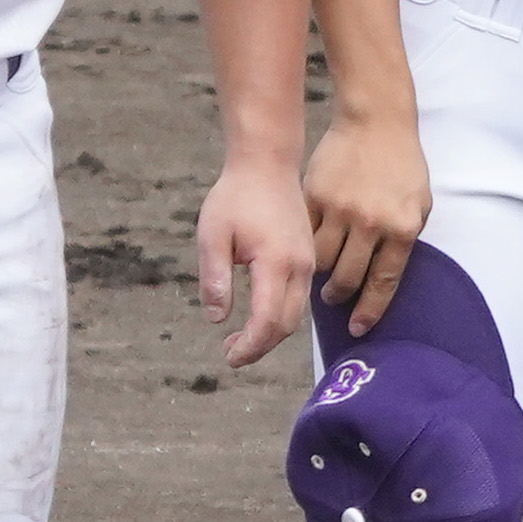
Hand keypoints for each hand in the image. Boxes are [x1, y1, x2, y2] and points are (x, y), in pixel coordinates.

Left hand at [194, 154, 315, 368]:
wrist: (268, 163)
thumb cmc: (236, 196)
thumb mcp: (213, 236)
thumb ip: (214, 279)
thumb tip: (217, 318)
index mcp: (276, 263)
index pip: (268, 321)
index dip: (250, 346)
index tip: (229, 358)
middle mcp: (300, 267)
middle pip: (287, 325)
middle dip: (260, 346)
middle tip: (230, 354)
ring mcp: (309, 263)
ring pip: (296, 314)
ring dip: (270, 333)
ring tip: (238, 338)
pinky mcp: (309, 258)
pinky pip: (299, 298)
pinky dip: (279, 316)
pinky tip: (256, 313)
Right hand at [304, 112, 430, 329]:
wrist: (376, 123)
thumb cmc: (403, 166)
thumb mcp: (419, 204)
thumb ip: (404, 238)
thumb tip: (384, 275)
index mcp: (403, 228)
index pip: (385, 281)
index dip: (370, 309)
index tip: (359, 329)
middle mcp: (372, 223)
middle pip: (348, 276)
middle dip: (340, 296)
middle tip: (334, 300)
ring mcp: (341, 209)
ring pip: (322, 259)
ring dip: (320, 274)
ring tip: (322, 276)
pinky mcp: (316, 196)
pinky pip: (305, 233)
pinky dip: (305, 247)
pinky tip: (306, 250)